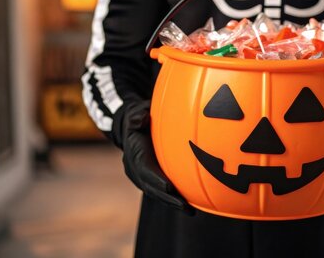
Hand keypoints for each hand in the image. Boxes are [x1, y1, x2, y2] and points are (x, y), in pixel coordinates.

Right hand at [121, 100, 193, 214]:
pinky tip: (193, 205)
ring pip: (157, 193)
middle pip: (151, 188)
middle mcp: (135, 170)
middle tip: (184, 206)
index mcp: (134, 155)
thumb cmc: (138, 118)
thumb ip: (137, 115)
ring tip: (190, 211)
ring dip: (172, 203)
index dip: (155, 180)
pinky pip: (162, 191)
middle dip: (167, 198)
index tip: (169, 187)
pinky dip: (175, 198)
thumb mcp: (135, 112)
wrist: (130, 128)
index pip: (144, 170)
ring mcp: (142, 177)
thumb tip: (141, 118)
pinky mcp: (151, 180)